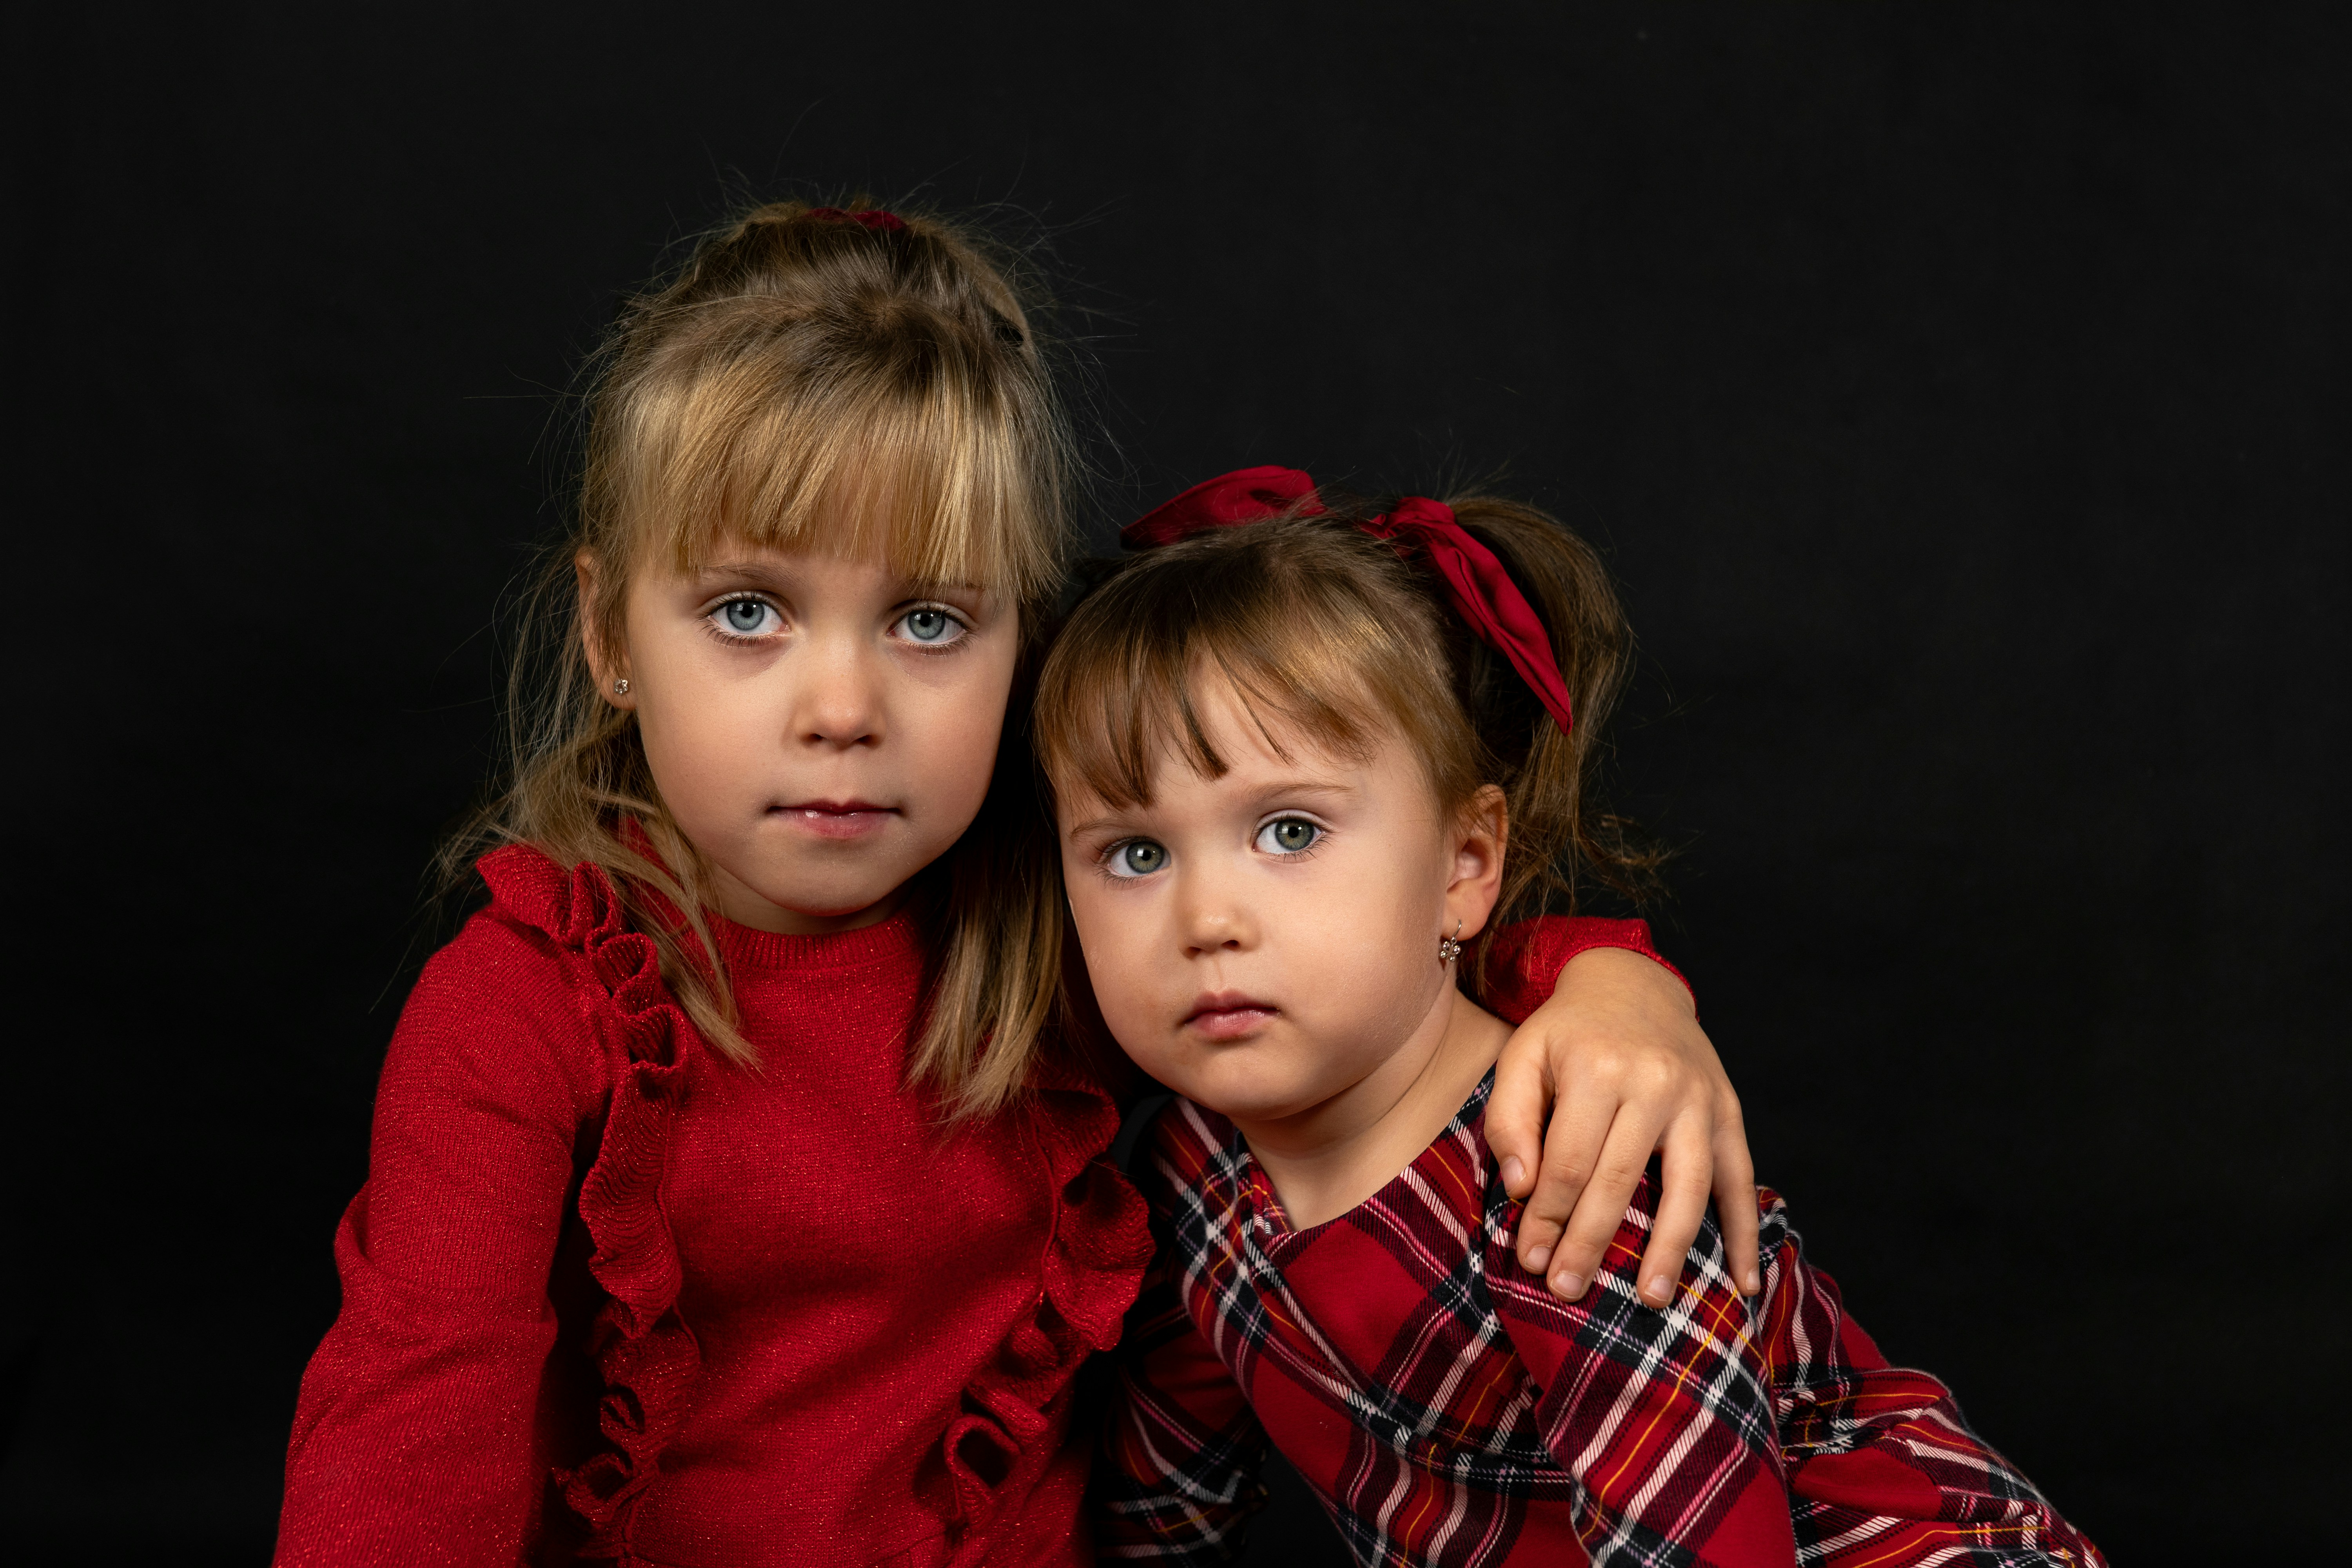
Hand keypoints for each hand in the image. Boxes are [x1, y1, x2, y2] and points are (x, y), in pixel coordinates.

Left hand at [1485, 946, 1757, 1306]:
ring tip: (1651, 1300)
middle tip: (1568, 1290)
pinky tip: (1743, 1283)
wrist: (1633, 982)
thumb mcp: (1523, 1056)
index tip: (1529, 1259)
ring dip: (1670, 1250)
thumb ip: (1508, 1118)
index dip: (1546, 1215)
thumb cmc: (1568, 1032)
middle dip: (1590, 1241)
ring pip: (1687, 1188)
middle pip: (1620, 1180)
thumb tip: (1521, 1187)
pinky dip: (1745, 1233)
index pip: (1568, 1161)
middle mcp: (1654, 1083)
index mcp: (1596, 1068)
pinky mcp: (1730, 1113)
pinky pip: (1741, 1180)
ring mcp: (1700, 1100)